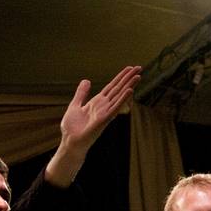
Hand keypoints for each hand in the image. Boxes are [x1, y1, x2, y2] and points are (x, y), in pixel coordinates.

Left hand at [45, 66, 141, 186]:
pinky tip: (129, 91)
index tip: (129, 68)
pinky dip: (122, 99)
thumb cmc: (72, 128)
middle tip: (139, 67)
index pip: (111, 87)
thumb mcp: (74, 106)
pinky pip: (115, 107)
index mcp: (97, 102)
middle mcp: (103, 106)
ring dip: (129, 86)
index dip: (120, 77)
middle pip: (118, 89)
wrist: (70, 142)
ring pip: (119, 96)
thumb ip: (81, 94)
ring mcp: (105, 112)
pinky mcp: (104, 119)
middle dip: (128, 78)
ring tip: (138, 76)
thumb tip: (86, 80)